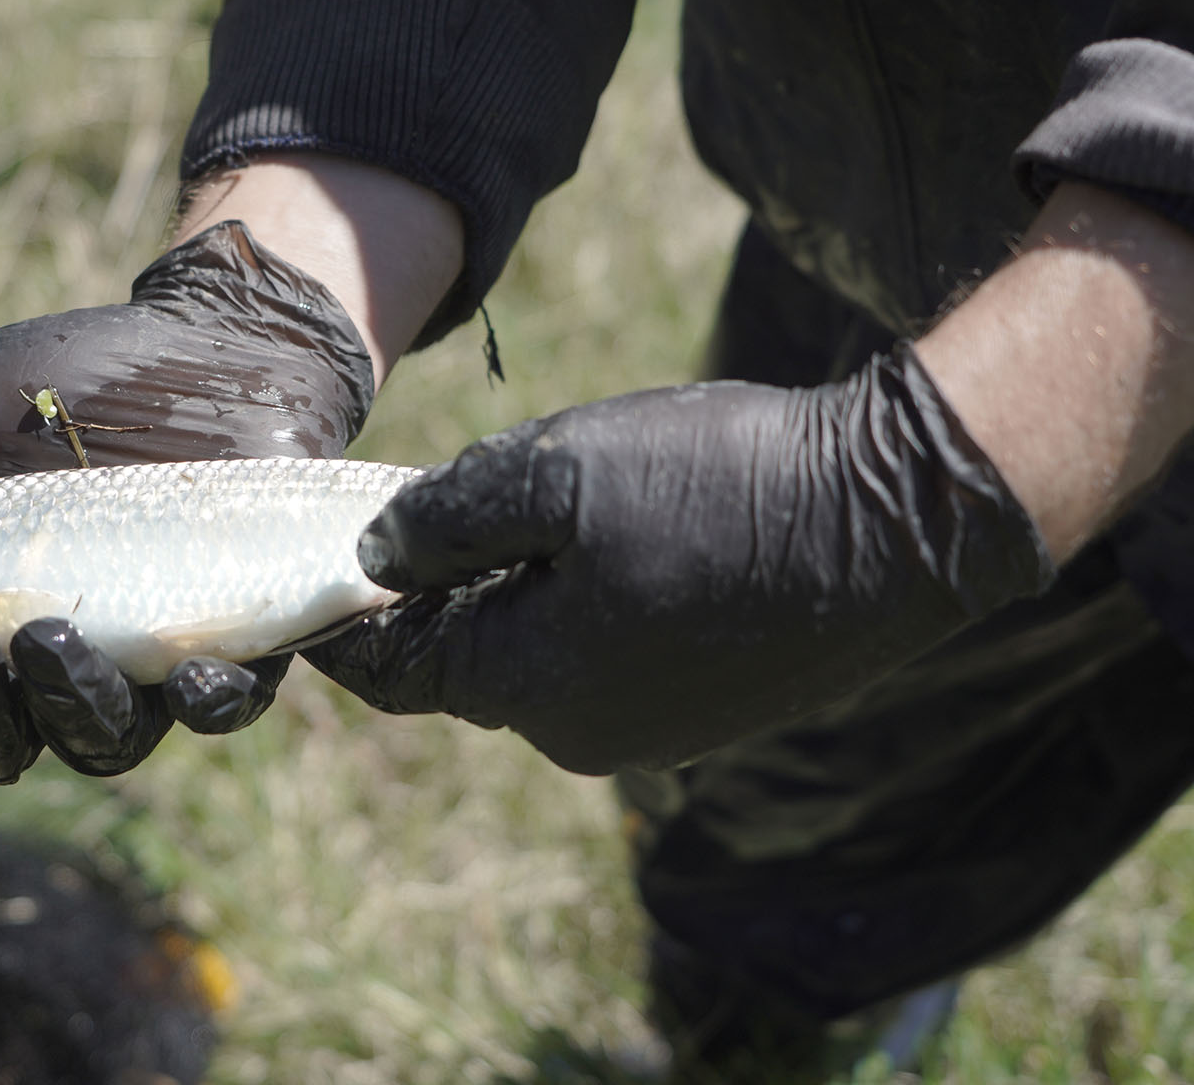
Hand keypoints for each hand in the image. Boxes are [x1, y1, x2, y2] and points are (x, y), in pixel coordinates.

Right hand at [0, 222, 371, 774]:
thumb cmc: (91, 375)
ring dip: (64, 704)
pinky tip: (188, 673)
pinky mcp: (237, 643)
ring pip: (96, 738)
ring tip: (44, 634)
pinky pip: (221, 705)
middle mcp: (49, 658)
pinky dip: (203, 699)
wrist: (226, 342)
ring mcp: (144, 660)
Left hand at [302, 345, 1054, 774]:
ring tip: (543, 503)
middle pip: (463, 663)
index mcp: (526, 684)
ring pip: (537, 656)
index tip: (309, 572)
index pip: (391, 672)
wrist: (894, 520)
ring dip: (515, 591)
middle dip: (435, 590)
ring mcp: (650, 728)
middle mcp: (579, 732)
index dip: (342, 619)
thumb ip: (443, 519)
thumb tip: (372, 559)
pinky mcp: (704, 706)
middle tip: (429, 503)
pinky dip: (582, 605)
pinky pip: (605, 658)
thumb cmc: (721, 487)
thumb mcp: (556, 472)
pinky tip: (620, 535)